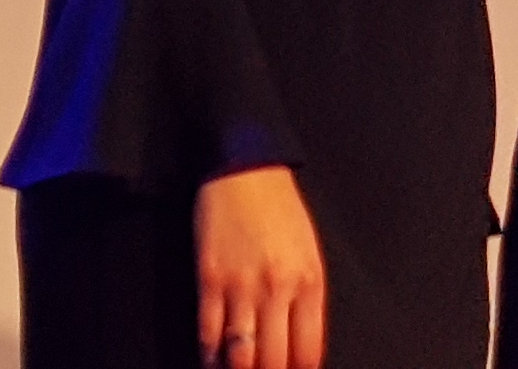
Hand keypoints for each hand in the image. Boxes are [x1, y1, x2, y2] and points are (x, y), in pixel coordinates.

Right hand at [196, 164, 324, 368]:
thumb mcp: (309, 254)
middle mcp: (277, 289)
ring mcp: (241, 286)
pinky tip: (212, 362)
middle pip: (274, 361)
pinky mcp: (209, 279)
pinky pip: (208, 332)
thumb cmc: (281, 211)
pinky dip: (209, 355)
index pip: (307, 352)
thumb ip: (308, 300)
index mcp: (308, 283)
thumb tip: (299, 346)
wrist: (246, 168)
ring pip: (240, 355)